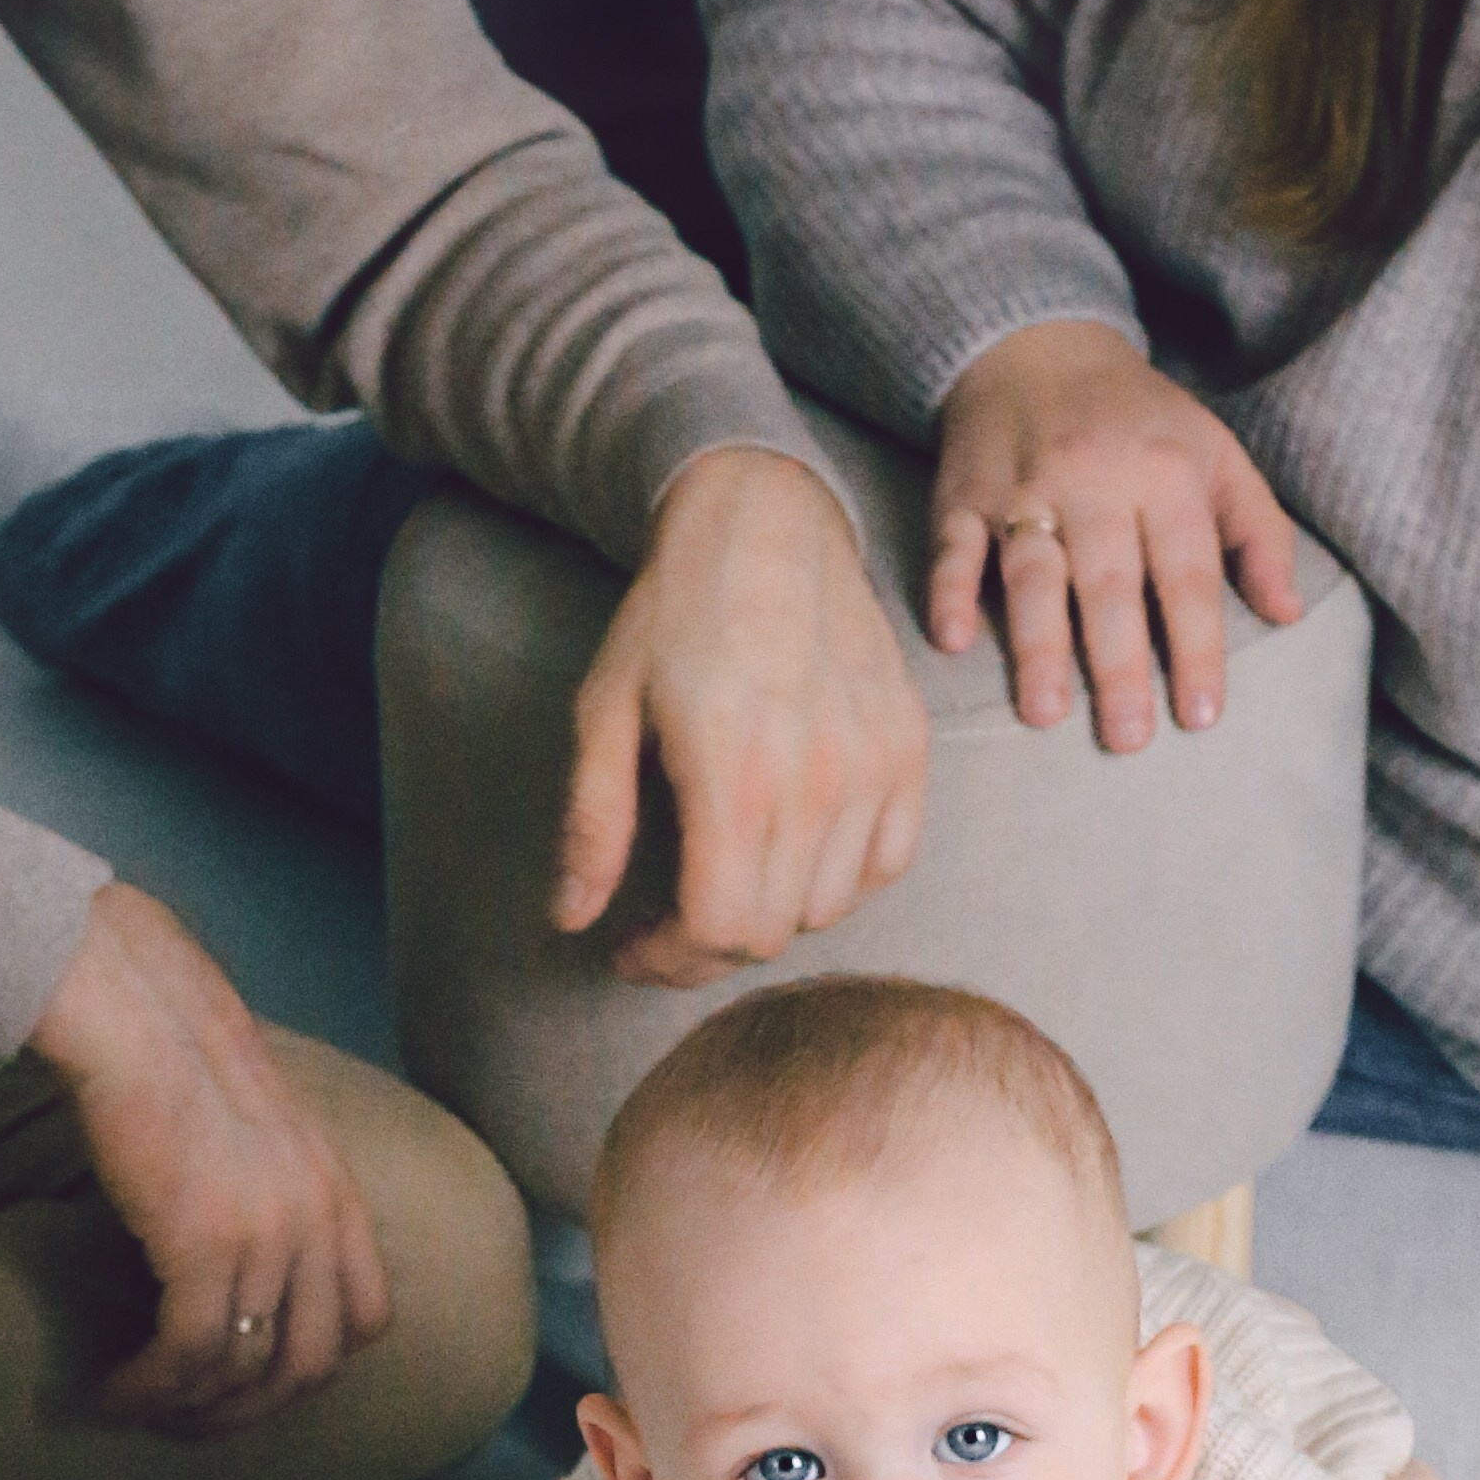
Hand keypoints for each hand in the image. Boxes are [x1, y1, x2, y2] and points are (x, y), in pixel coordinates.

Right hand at [29, 881, 390, 1435]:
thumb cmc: (166, 1045)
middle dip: (250, 1412)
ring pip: (244, 1370)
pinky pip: (187, 1355)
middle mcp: (317, 1219)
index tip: (254, 1383)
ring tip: (134, 1412)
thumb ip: (265, 1179)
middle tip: (190, 1425)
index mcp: (337, 1189)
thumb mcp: (252, 1118)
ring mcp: (269, 1235)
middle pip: (311, 1364)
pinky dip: (147, 1389)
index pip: (366, 1318)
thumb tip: (223, 1231)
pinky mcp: (205, 1245)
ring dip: (186, 1410)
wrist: (126, 1004)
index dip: (314, 1368)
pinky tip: (109, 1394)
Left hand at [555, 448, 928, 985]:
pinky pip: (887, 863)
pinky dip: (840, 880)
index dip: (667, 959)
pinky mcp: (908, 749)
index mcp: (732, 773)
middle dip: (707, 947)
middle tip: (669, 923)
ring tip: (728, 877)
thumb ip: (592, 823)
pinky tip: (793, 851)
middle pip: (769, 931)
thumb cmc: (674, 611)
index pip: (718, 928)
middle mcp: (816, 779)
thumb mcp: (604, 709)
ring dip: (771, 912)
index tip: (633, 947)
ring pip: (827, 908)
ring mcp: (873, 766)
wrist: (765, 520)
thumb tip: (571, 918)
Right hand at [930, 322, 1301, 752]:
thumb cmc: (1140, 422)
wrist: (1040, 342)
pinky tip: (951, 641)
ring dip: (1037, 646)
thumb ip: (1257, 533)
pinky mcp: (964, 494)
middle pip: (1109, 585)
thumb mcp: (1215, 457)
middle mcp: (1096, 480)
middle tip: (1128, 738)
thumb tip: (1288, 613)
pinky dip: (951, 591)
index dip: (1197, 646)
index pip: (1187, 573)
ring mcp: (1024, 487)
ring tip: (1045, 714)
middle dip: (1119, 664)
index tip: (1200, 715)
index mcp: (1166, 474)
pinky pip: (955, 547)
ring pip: (1033, 574)